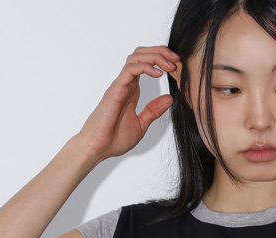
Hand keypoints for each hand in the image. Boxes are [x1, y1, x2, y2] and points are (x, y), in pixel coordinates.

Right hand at [76, 45, 179, 159]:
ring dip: (155, 56)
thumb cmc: (114, 139)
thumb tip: (169, 99)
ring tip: (170, 65)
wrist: (99, 148)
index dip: (161, 60)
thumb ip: (154, 110)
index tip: (177, 65)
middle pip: (141, 55)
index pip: (146, 64)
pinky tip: (158, 74)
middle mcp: (126, 84)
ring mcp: (120, 85)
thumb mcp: (142, 124)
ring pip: (136, 58)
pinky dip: (145, 67)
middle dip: (160, 52)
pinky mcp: (115, 89)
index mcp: (132, 91)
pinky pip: (130, 70)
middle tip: (176, 59)